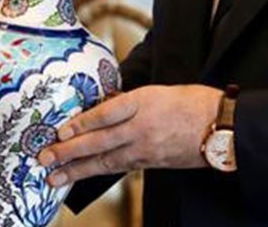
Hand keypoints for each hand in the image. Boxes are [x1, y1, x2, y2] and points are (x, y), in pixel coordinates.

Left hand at [35, 84, 221, 186]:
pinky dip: (98, 172)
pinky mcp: (151, 163)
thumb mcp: (158, 90)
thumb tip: (101, 106)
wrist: (222, 126)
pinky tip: (83, 175)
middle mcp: (142, 128)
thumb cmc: (194, 102)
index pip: (105, 114)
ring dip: (77, 170)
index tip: (59, 131)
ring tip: (55, 176)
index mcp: (144, 103)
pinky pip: (119, 168)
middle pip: (99, 142)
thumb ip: (129, 99)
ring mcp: (146, 149)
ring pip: (105, 161)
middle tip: (45, 158)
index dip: (80, 124)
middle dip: (69, 152)